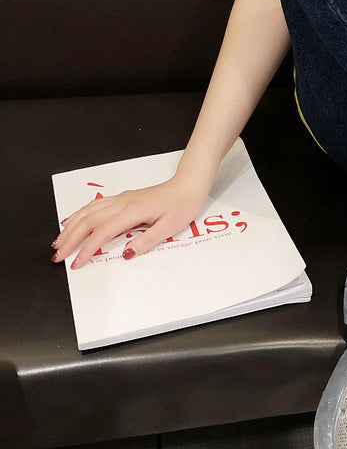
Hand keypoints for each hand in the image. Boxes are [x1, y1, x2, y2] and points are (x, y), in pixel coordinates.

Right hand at [51, 174, 208, 268]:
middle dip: (70, 239)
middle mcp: (123, 203)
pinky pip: (95, 205)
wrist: (188, 185)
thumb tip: (127, 253)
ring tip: (58, 241)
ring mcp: (121, 199)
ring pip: (88, 211)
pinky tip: (72, 220)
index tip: (76, 263)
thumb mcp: (170, 227)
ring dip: (71, 227)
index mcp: (133, 211)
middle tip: (57, 255)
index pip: (103, 232)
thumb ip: (147, 241)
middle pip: (89, 221)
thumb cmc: (182, 205)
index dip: (87, 249)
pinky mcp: (123, 198)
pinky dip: (80, 214)